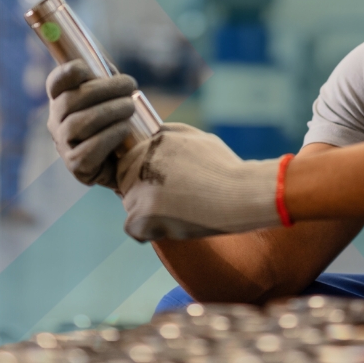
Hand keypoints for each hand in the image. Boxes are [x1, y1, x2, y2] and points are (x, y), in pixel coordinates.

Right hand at [46, 60, 136, 188]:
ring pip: (78, 124)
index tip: (86, 67)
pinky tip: (125, 129)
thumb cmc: (118, 120)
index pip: (55, 83)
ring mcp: (64, 145)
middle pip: (70, 101)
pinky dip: (110, 136)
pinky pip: (89, 151)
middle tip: (130, 84)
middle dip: (103, 89)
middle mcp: (56, 122)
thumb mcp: (112, 95)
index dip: (66, 73)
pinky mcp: (77, 166)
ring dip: (109, 111)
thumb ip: (106, 78)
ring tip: (130, 106)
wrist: (129, 158)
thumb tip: (106, 65)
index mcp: (62, 100)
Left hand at [116, 123, 281, 240]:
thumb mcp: (200, 138)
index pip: (129, 159)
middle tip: (173, 199)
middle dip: (143, 191)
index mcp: (153, 143)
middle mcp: (141, 162)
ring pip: (130, 204)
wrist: (238, 194)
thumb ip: (172, 132)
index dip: (146, 174)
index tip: (167, 184)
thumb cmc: (224, 168)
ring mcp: (139, 188)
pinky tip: (173, 225)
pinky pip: (133, 228)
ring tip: (180, 211)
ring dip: (148, 211)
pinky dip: (149, 231)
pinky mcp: (142, 214)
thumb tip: (153, 132)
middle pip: (125, 181)